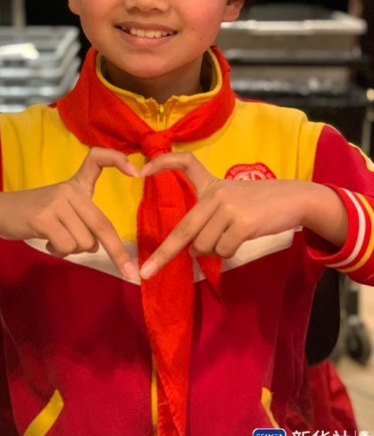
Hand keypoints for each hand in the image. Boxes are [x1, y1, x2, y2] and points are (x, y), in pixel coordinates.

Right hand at [0, 147, 139, 279]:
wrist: (0, 210)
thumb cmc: (36, 213)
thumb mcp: (61, 205)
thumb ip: (83, 218)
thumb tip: (98, 245)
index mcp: (76, 185)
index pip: (97, 159)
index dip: (117, 159)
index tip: (135, 172)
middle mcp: (69, 190)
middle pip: (101, 225)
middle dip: (118, 253)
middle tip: (130, 273)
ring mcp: (56, 203)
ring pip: (84, 242)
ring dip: (74, 250)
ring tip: (56, 239)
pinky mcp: (43, 218)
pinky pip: (66, 246)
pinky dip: (59, 252)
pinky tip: (48, 242)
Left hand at [138, 152, 343, 278]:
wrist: (294, 199)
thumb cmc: (260, 203)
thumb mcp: (232, 198)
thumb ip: (208, 217)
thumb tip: (193, 249)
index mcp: (211, 184)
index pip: (185, 162)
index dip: (162, 163)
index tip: (141, 171)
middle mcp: (216, 193)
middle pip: (184, 229)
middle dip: (163, 254)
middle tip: (146, 272)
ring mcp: (228, 207)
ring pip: (204, 245)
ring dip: (213, 250)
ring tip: (231, 236)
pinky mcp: (243, 222)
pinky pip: (223, 250)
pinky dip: (228, 253)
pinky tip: (241, 239)